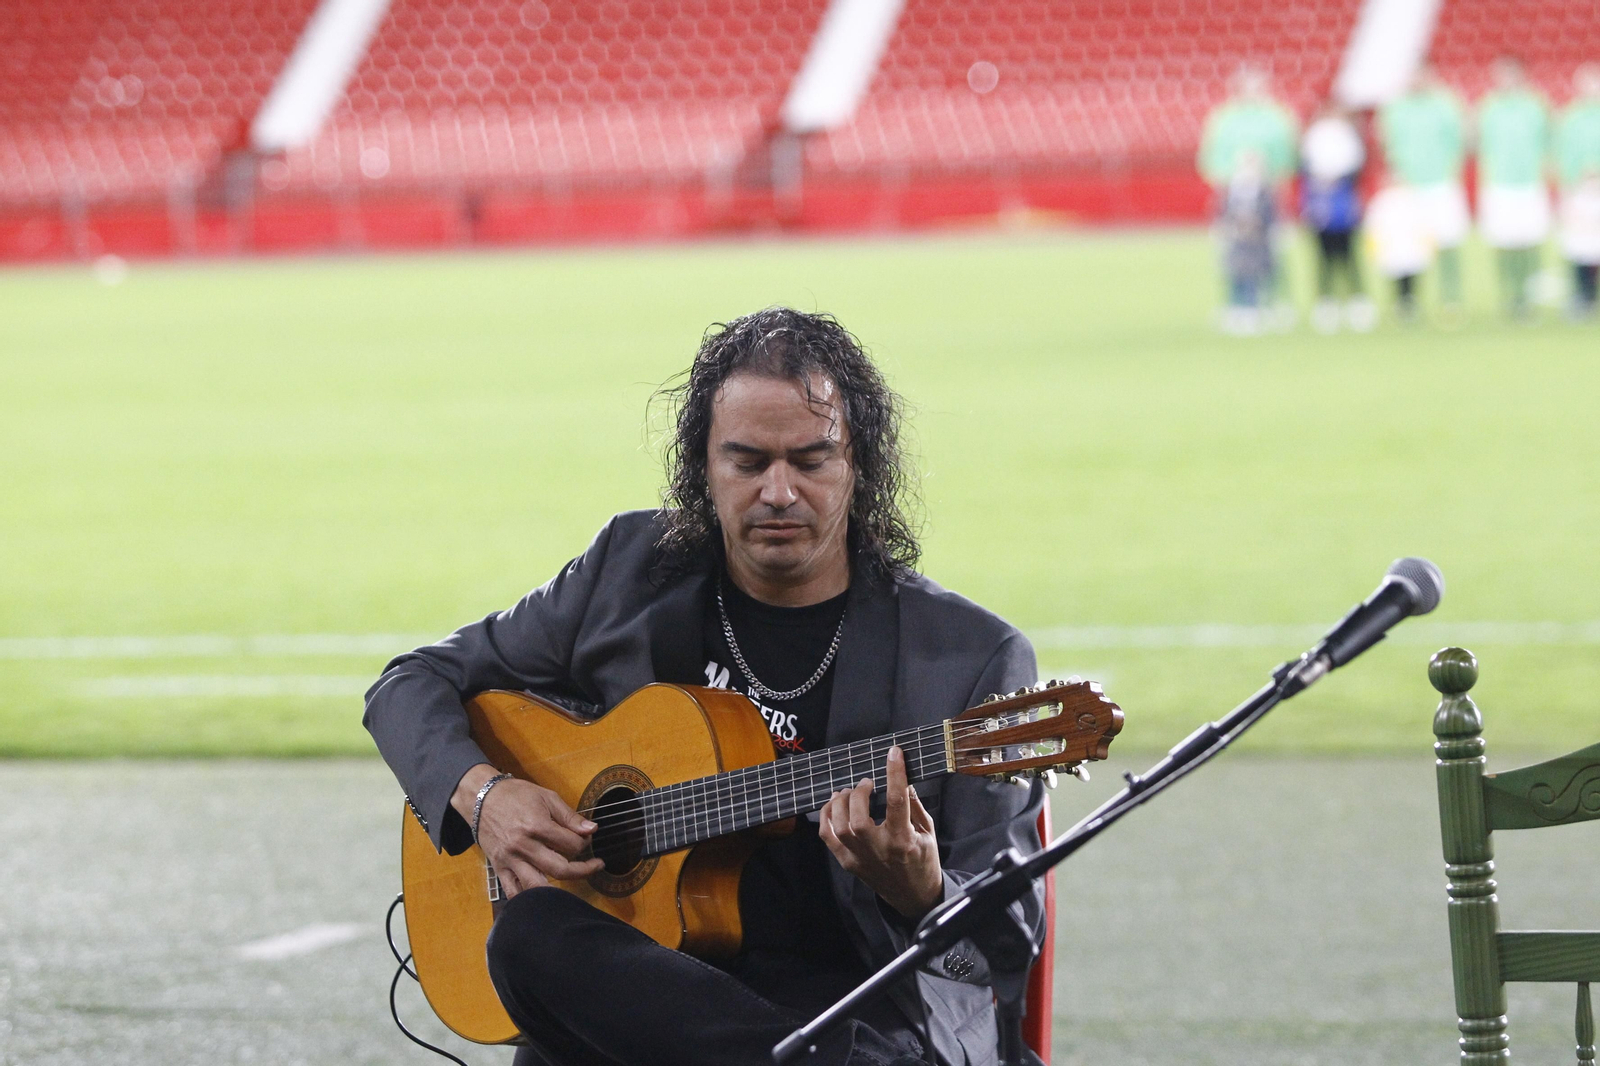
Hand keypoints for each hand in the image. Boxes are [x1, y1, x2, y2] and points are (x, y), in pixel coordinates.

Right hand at [451, 764, 602, 898]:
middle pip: (560, 870)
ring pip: (538, 886)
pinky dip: (528, 899)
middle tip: (594, 865)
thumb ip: (570, 816)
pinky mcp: (499, 868)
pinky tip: (542, 895)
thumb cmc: (516, 795)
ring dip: (558, 888)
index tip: (586, 839)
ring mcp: (510, 860)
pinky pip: (513, 892)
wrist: (482, 798)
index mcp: (537, 826)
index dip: (585, 843)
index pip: (571, 845)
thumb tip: (592, 830)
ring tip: (570, 880)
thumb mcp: (547, 797)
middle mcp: (523, 846)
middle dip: (582, 870)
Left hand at [820, 746, 942, 918]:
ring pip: (839, 826)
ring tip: (850, 792)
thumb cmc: (923, 861)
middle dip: (860, 792)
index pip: (897, 801)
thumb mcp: (928, 832)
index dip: (895, 773)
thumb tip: (904, 779)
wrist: (914, 897)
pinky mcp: (848, 863)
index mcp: (904, 840)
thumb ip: (915, 805)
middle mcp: (879, 850)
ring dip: (841, 802)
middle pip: (859, 816)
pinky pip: (827, 837)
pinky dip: (825, 817)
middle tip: (867, 782)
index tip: (894, 753)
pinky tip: (835, 805)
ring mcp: (860, 858)